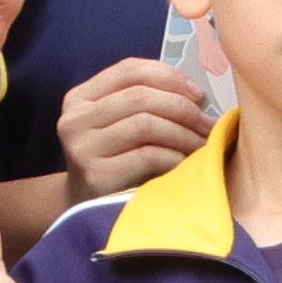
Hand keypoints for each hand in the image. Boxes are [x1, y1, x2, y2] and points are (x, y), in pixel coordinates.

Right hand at [53, 53, 209, 197]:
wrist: (87, 212)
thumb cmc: (115, 164)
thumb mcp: (119, 126)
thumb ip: (144, 103)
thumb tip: (197, 97)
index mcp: (79, 98)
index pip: (129, 70)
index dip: (169, 76)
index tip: (198, 95)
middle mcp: (74, 120)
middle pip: (140, 96)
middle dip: (182, 107)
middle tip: (207, 124)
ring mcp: (82, 149)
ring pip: (145, 124)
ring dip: (183, 133)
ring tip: (202, 145)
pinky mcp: (96, 176)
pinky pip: (147, 155)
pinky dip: (175, 156)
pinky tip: (187, 164)